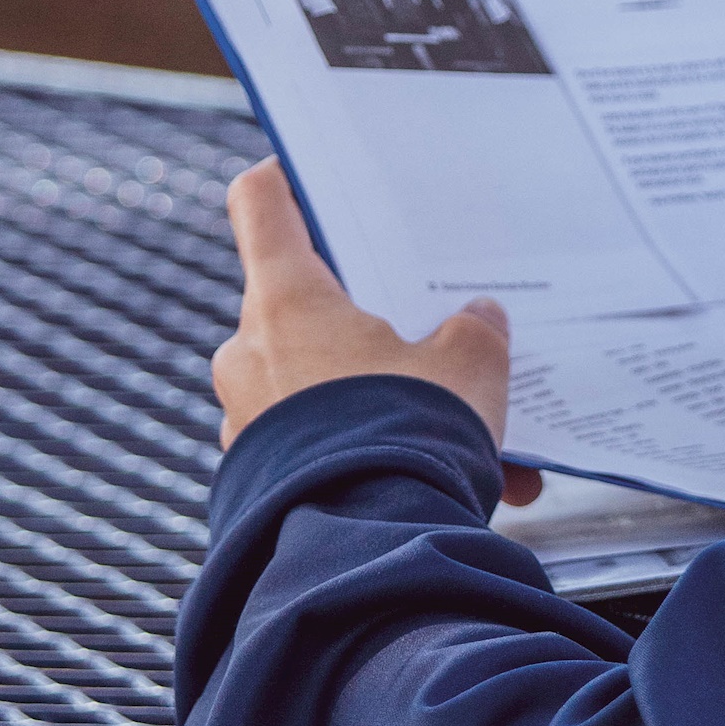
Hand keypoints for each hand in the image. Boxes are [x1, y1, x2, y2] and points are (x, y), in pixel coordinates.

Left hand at [214, 161, 519, 470]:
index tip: (302, 172)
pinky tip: (450, 491)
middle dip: (373, 336)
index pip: (262, 205)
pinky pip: (322, 455)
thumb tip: (479, 320)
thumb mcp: (468, 368)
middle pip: (305, 312)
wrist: (368, 553)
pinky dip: (375, 463)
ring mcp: (246, 420)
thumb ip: (474, 332)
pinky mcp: (256, 482)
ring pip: (322, 395)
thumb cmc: (407, 438)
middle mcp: (249, 353)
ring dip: (387, 411)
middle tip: (434, 350)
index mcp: (286, 300)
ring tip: (472, 448)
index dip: (283, 179)